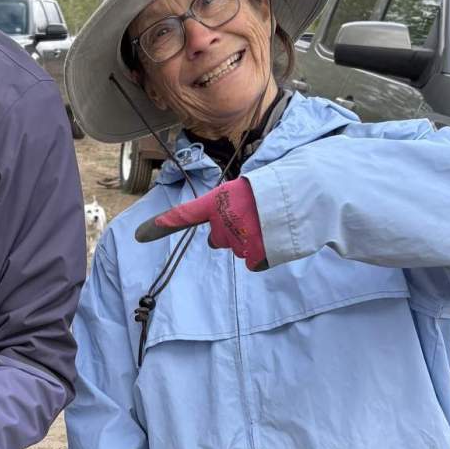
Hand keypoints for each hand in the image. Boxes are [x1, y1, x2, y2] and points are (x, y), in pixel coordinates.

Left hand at [134, 177, 267, 270]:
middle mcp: (223, 222)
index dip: (161, 224)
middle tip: (255, 218)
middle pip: (217, 240)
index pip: (185, 214)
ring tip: (272, 224)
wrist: (310, 194)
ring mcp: (238, 241)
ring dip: (251, 241)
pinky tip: (276, 239)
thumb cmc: (279, 186)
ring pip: (237, 249)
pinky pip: (253, 262)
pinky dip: (263, 255)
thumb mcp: (247, 188)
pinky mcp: (255, 256)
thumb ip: (228, 207)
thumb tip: (218, 233)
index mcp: (220, 200)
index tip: (139, 235)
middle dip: (231, 233)